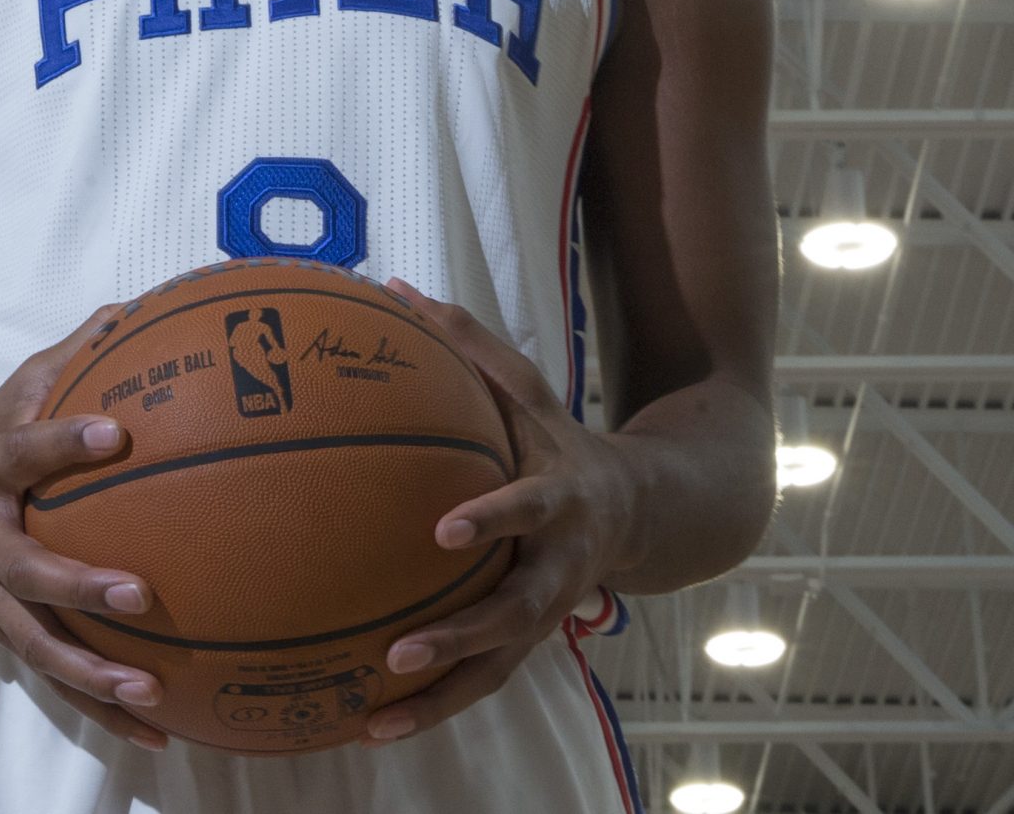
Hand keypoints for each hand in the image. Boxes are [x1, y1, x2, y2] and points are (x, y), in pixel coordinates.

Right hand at [0, 302, 169, 749]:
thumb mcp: (10, 392)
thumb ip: (70, 356)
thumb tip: (134, 309)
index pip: (24, 453)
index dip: (65, 442)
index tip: (117, 431)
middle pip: (27, 574)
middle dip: (80, 587)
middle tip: (140, 593)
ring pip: (38, 646)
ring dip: (92, 675)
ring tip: (150, 694)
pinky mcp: (5, 636)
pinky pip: (56, 679)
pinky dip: (102, 710)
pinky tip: (157, 732)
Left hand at [360, 278, 636, 745]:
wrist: (642, 513)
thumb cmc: (562, 441)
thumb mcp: (529, 391)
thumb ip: (469, 343)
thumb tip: (397, 286)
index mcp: (561, 500)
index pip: (529, 508)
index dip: (494, 519)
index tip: (443, 531)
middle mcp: (559, 567)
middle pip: (517, 613)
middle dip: (463, 636)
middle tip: (400, 651)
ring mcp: (548, 614)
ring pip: (498, 668)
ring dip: (441, 698)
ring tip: (377, 721)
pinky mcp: (529, 645)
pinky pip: (481, 683)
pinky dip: (433, 708)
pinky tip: (371, 727)